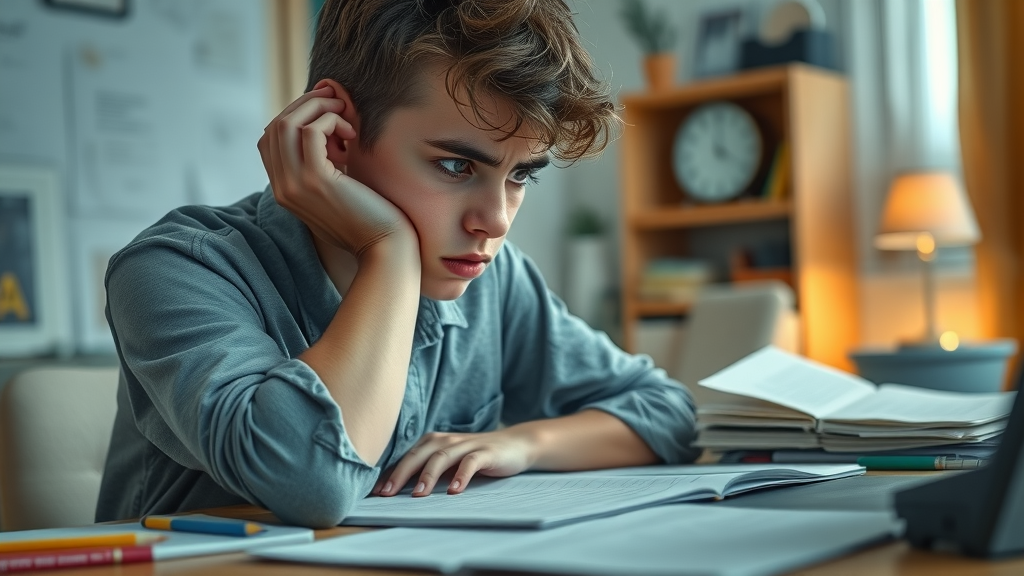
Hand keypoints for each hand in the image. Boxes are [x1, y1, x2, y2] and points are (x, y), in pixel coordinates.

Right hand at [257, 84, 415, 259]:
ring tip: (345, 113)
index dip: (294, 115)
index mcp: (283, 189)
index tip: (323, 108)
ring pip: (287, 123)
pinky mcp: (316, 181)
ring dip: (318, 108)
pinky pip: (310, 131)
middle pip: (275, 126)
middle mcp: (281, 187)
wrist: (384, 248)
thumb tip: (324, 123)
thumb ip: (322, 162)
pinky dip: (330, 121)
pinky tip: (351, 134)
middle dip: (305, 104)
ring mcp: (294, 185)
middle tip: (336, 101)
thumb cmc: (368, 216)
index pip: (269, 138)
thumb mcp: (336, 187)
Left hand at [372, 428, 538, 496]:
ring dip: (428, 475)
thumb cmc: (474, 457)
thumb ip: (427, 471)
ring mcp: (466, 445)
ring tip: (418, 495)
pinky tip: (454, 491)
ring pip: (442, 457)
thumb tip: (397, 489)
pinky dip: (461, 476)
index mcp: (433, 442)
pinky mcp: (485, 453)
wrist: (514, 445)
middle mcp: (446, 440)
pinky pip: (471, 463)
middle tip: (388, 494)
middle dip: (401, 474)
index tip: (376, 493)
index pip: (407, 457)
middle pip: (419, 455)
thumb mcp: (448, 463)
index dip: (391, 474)